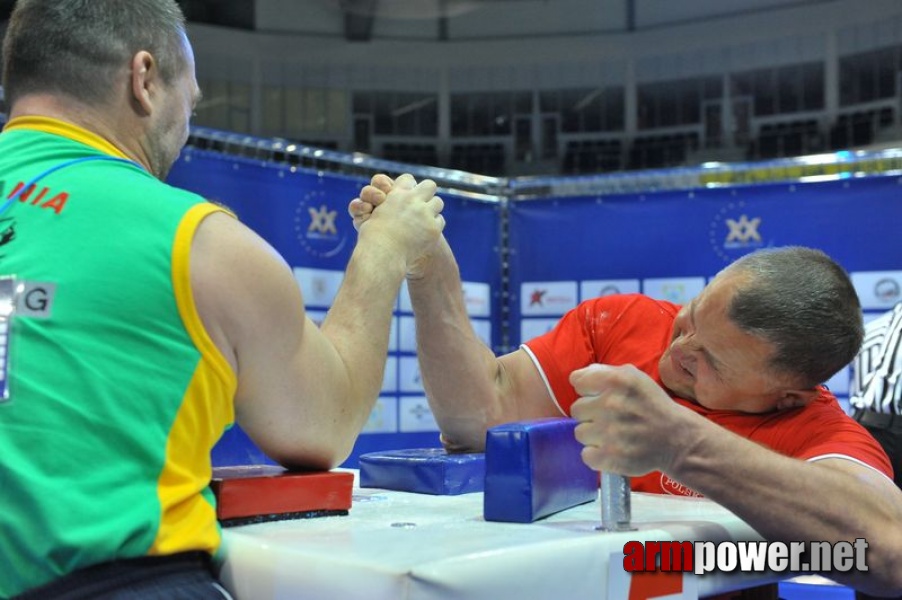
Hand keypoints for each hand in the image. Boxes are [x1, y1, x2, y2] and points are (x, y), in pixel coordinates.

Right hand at [353, 173, 444, 276]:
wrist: (382, 255)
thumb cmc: (372, 238)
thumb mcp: (372, 215)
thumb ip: (384, 206)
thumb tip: (385, 201)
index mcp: (396, 194)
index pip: (408, 179)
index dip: (409, 186)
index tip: (409, 195)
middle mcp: (412, 200)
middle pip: (429, 185)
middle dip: (427, 193)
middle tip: (423, 204)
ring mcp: (425, 213)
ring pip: (438, 202)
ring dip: (432, 209)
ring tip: (425, 219)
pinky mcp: (433, 228)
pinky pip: (440, 220)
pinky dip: (434, 225)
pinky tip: (426, 232)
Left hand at [569, 364, 689, 476]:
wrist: (678, 439)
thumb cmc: (652, 406)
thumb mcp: (635, 378)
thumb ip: (605, 372)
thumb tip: (578, 377)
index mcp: (616, 381)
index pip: (577, 381)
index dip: (587, 390)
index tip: (599, 396)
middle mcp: (611, 404)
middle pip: (576, 409)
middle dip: (591, 413)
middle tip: (610, 418)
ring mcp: (610, 433)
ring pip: (580, 433)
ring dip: (593, 435)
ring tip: (613, 435)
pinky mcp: (611, 457)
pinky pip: (586, 455)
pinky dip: (597, 456)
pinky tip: (612, 450)